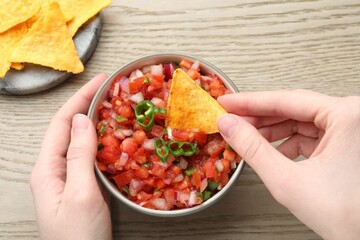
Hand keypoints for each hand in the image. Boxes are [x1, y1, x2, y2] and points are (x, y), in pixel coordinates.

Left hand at [30, 74, 111, 239]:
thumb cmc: (78, 238)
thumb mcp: (80, 194)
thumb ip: (79, 155)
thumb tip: (81, 120)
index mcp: (47, 170)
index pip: (62, 123)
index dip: (80, 98)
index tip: (100, 81)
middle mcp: (55, 171)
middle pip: (69, 128)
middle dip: (88, 104)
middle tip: (110, 89)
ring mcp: (68, 179)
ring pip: (81, 141)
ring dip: (96, 121)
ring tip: (113, 106)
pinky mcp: (83, 187)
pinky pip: (90, 156)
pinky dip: (103, 141)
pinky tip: (115, 137)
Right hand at [217, 90, 359, 239]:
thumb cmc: (346, 215)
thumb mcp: (286, 180)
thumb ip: (252, 148)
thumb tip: (229, 125)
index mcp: (346, 116)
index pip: (286, 100)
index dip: (250, 102)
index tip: (227, 102)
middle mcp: (352, 116)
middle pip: (293, 108)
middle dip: (259, 117)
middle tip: (232, 119)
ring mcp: (350, 129)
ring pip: (300, 120)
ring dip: (271, 130)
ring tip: (247, 138)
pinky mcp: (345, 143)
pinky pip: (309, 134)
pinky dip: (287, 142)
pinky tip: (272, 152)